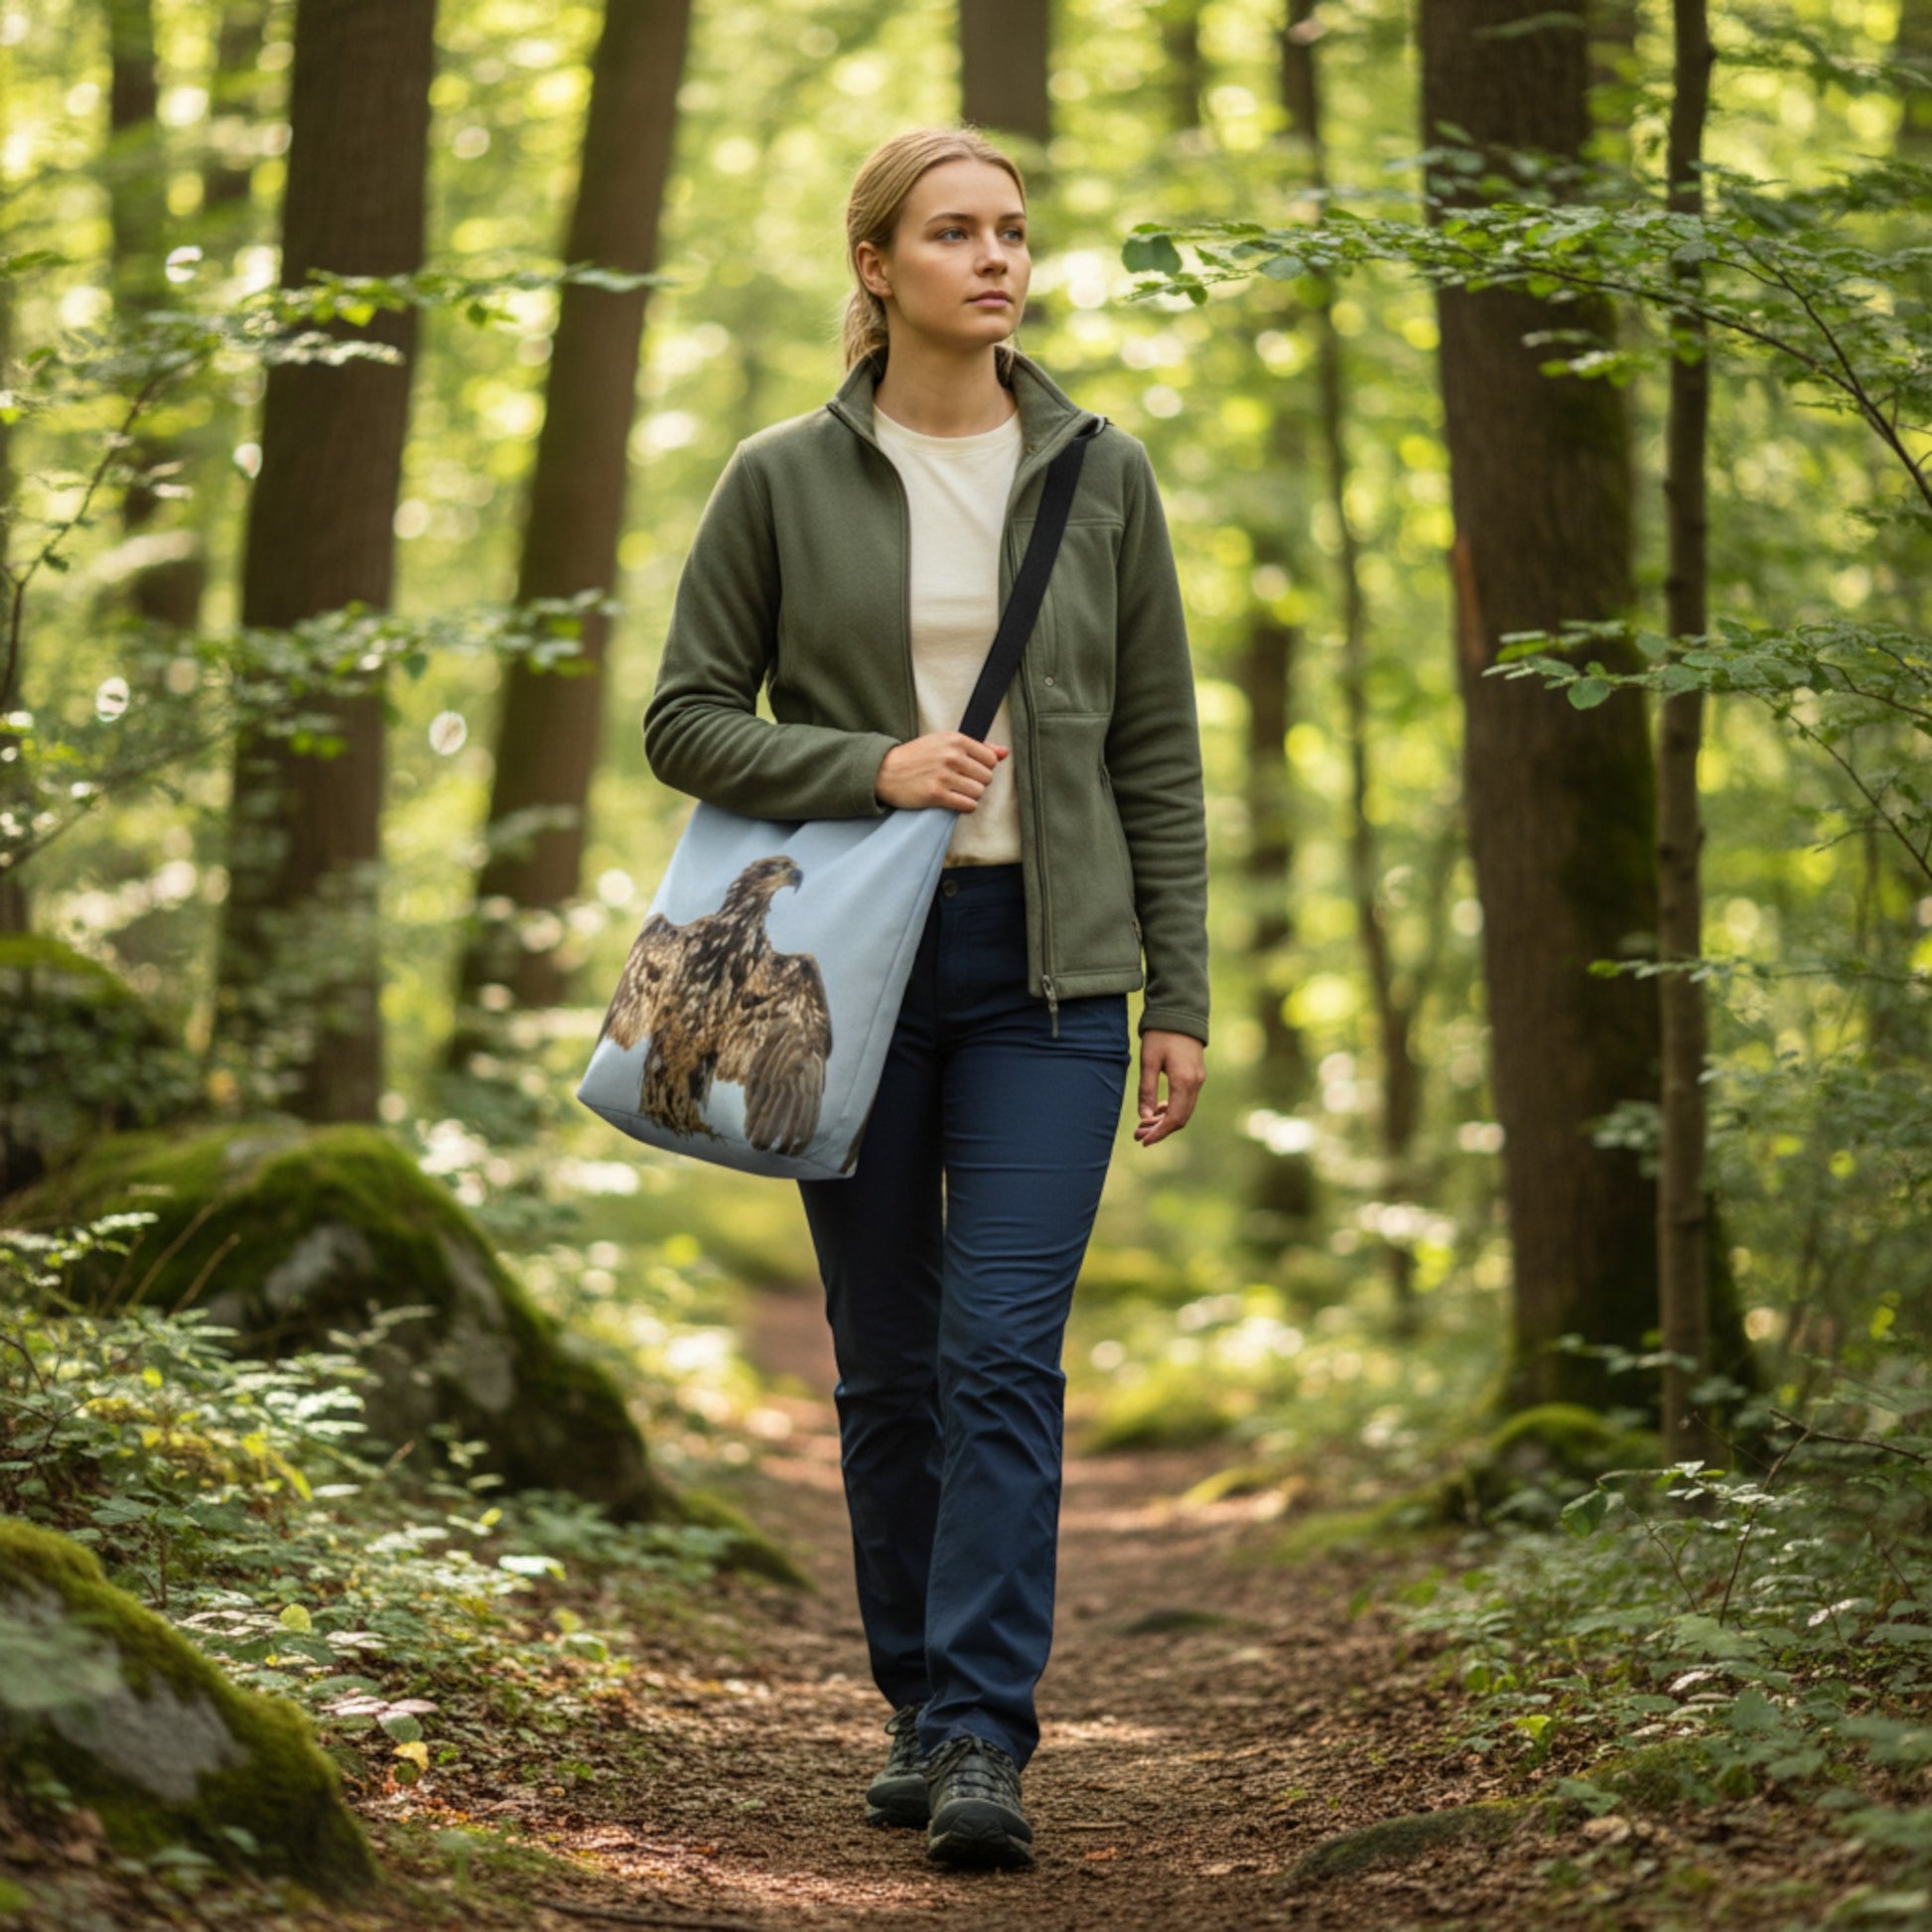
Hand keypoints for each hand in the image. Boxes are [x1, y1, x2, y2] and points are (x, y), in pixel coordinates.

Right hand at [875, 732, 1008, 811]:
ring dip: (970, 796)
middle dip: (976, 783)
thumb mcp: (944, 743)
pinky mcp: (936, 794)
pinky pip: (967, 805)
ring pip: (978, 792)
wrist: (885, 770)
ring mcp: (944, 775)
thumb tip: (1005, 752)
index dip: (983, 768)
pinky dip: (964, 806)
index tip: (969, 770)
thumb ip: (977, 747)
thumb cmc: (916, 756)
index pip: (991, 759)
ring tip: (955, 792)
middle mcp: (951, 756)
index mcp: (955, 739)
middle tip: (960, 783)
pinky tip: (953, 801)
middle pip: (986, 778)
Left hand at [1133, 1029, 1204, 1146]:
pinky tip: (1156, 1110)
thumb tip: (1145, 1116)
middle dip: (1160, 1129)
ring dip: (1165, 1120)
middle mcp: (1195, 1083)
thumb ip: (1147, 1090)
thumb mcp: (1148, 1061)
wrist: (1180, 1012)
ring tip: (1143, 1124)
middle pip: (1180, 1118)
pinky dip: (1172, 1108)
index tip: (1143, 1141)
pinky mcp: (1196, 1075)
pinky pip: (1186, 1099)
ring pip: (1184, 1110)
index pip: (1174, 1118)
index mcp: (1184, 1082)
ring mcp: (1198, 1079)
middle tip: (1138, 1134)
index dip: (1158, 1133)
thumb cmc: (1161, 1034)